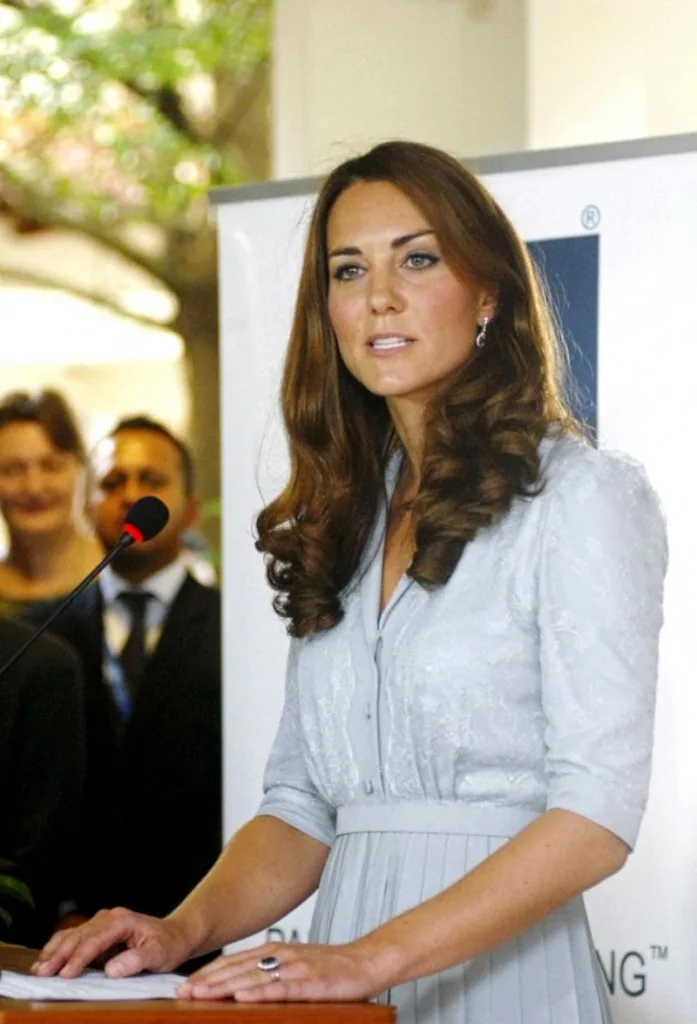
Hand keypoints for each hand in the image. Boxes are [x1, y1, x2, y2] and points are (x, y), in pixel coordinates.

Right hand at [31, 907, 193, 979]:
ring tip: (40, 969)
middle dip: (60, 955)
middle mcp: (110, 918)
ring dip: (55, 951)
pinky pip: (76, 938)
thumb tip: (111, 969)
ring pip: (73, 935)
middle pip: (79, 935)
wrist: (176, 935)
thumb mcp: (160, 954)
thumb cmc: (169, 944)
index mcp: (123, 921)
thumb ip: (137, 960)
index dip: (79, 957)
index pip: (96, 939)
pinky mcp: (99, 932)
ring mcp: (103, 923)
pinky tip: (48, 960)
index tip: (66, 975)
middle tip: (43, 974)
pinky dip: (60, 948)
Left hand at [177, 940, 382, 1002]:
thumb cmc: (331, 968)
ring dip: (225, 986)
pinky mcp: (311, 981)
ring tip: (201, 994)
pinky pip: (281, 988)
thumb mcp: (295, 966)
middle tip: (182, 991)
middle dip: (208, 981)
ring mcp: (296, 967)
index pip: (233, 961)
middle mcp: (281, 955)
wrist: (367, 961)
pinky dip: (260, 992)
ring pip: (253, 977)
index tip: (184, 984)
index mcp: (275, 951)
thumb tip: (239, 986)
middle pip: (237, 968)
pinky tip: (242, 997)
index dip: (208, 973)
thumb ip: (269, 973)